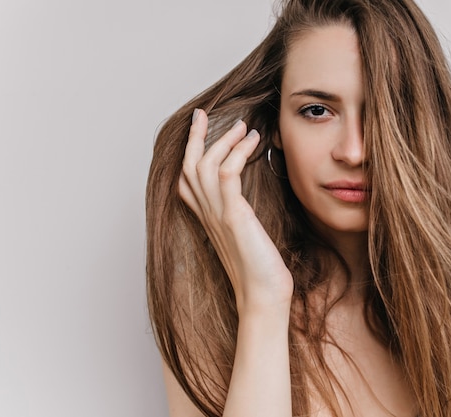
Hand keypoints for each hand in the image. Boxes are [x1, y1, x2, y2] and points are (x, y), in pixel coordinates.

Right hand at [178, 109, 293, 316]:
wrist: (263, 297)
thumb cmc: (260, 271)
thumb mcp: (246, 238)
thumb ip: (239, 218)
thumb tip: (245, 204)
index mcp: (207, 219)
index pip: (187, 179)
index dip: (190, 151)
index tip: (199, 128)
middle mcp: (207, 215)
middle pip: (188, 166)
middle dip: (196, 137)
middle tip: (206, 113)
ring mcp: (218, 215)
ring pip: (204, 165)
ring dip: (223, 140)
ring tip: (243, 126)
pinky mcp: (233, 217)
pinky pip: (226, 175)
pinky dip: (237, 153)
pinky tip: (252, 143)